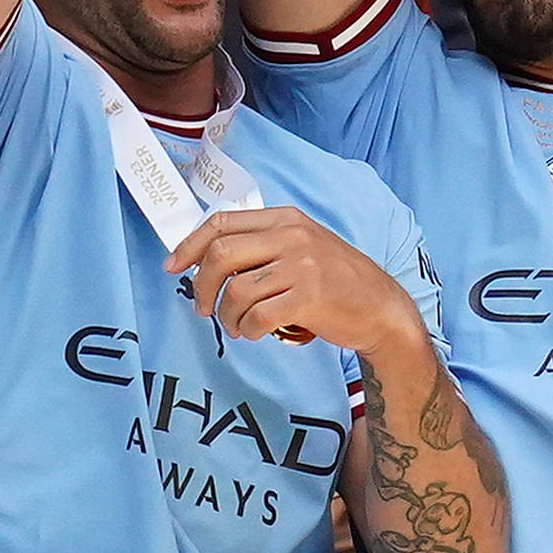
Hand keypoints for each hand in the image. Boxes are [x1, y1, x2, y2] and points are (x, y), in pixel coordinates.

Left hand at [165, 206, 422, 356]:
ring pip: (236, 290)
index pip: (222, 222)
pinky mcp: (308, 296)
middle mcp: (292, 236)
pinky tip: (257, 333)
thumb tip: (209, 259)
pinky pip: (257, 316)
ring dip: (228, 316)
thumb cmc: (336, 282)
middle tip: (204, 308)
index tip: (173, 266)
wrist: (379, 307)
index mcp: (286, 219)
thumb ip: (264, 246)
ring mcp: (301, 265)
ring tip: (237, 326)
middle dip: (202, 286)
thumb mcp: (303, 248)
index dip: (189, 245)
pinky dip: (249, 330)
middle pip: (220, 254)